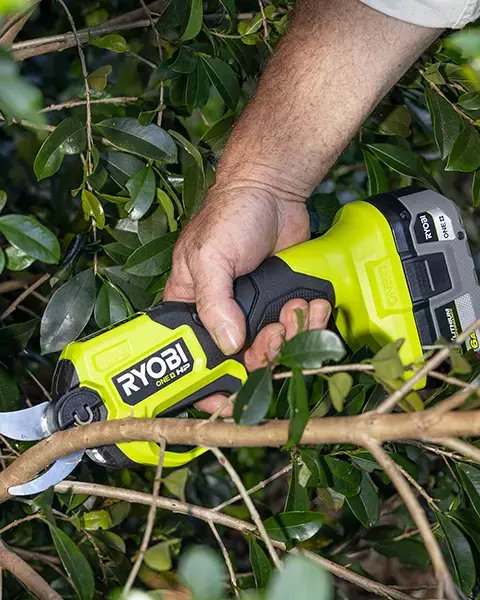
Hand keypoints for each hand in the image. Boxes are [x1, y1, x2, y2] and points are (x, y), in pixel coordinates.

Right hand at [164, 181, 330, 414]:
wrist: (274, 191)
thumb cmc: (231, 216)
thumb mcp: (210, 257)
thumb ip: (213, 302)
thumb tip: (228, 344)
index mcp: (193, 306)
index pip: (192, 355)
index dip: (206, 380)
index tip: (224, 395)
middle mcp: (224, 315)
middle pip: (240, 361)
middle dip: (262, 356)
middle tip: (272, 335)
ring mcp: (257, 311)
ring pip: (275, 349)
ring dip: (291, 337)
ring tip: (295, 308)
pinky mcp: (284, 301)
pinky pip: (300, 329)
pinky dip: (310, 322)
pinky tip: (311, 303)